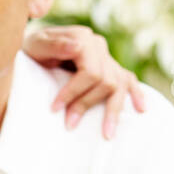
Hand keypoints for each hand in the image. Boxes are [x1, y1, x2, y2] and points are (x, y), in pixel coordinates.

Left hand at [23, 25, 145, 138]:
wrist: (34, 48)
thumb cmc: (32, 49)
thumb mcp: (35, 44)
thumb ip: (53, 44)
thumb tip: (77, 47)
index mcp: (83, 39)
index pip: (90, 71)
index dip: (73, 92)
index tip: (55, 109)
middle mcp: (98, 46)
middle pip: (105, 81)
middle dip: (86, 104)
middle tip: (69, 124)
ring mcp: (106, 57)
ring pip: (119, 84)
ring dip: (113, 110)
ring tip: (107, 133)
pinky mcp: (110, 68)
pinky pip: (129, 80)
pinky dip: (136, 94)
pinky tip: (141, 109)